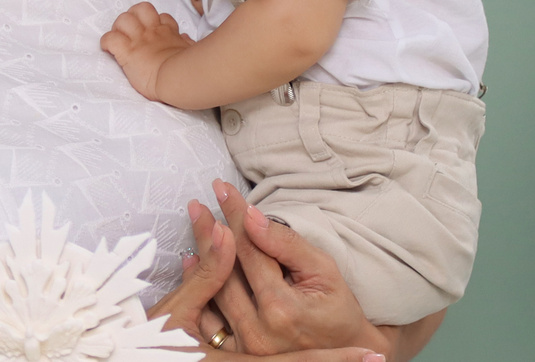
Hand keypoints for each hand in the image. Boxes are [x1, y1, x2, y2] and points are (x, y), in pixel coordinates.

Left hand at [100, 2, 192, 100]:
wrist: (176, 79)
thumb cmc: (186, 69)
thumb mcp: (191, 52)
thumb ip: (187, 43)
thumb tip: (185, 38)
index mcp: (168, 33)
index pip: (162, 17)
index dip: (155, 21)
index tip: (152, 30)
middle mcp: (152, 32)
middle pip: (140, 9)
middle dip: (134, 17)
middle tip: (131, 31)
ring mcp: (138, 40)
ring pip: (124, 19)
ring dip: (118, 27)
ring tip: (119, 37)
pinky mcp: (126, 51)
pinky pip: (110, 39)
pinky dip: (106, 42)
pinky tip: (107, 48)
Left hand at [151, 205, 385, 361]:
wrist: (342, 350)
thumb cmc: (336, 307)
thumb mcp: (323, 268)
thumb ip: (285, 243)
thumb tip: (251, 216)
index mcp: (281, 308)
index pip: (250, 249)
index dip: (234, 215)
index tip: (221, 189)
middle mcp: (258, 329)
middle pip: (225, 269)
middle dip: (209, 231)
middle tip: (197, 206)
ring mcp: (245, 345)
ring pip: (212, 291)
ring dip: (201, 255)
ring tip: (197, 226)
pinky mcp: (237, 353)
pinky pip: (209, 318)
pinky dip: (198, 288)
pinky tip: (193, 262)